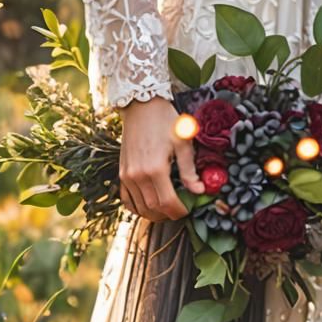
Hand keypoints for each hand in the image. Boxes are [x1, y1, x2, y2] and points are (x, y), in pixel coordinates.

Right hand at [118, 96, 204, 220]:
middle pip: (153, 208)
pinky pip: (127, 199)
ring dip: (154, 214)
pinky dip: (137, 207)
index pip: (167, 202)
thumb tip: (200, 191)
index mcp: (155, 169)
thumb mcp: (183, 143)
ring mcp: (127, 175)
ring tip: (167, 211)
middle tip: (180, 212)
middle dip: (168, 215)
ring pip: (140, 207)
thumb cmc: (165, 121)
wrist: (141, 106)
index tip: (187, 211)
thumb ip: (190, 170)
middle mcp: (138, 175)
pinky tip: (149, 206)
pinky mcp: (121, 173)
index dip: (179, 212)